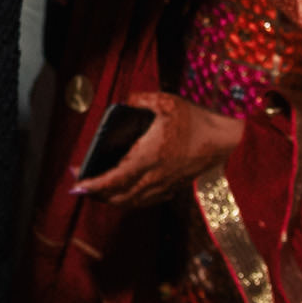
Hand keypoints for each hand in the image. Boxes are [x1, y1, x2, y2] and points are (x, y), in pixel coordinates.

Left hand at [72, 90, 242, 209]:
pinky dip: (130, 200)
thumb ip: (140, 100)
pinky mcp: (174, 188)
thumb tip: (124, 102)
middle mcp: (155, 176)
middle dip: (96, 194)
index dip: (94, 185)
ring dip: (111, 199)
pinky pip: (146, 201)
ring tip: (96, 190)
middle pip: (120, 196)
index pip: (116, 178)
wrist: (225, 141)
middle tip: (80, 186)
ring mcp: (165, 185)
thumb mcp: (166, 102)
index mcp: (149, 156)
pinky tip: (123, 193)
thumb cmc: (195, 120)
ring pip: (132, 202)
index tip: (76, 186)